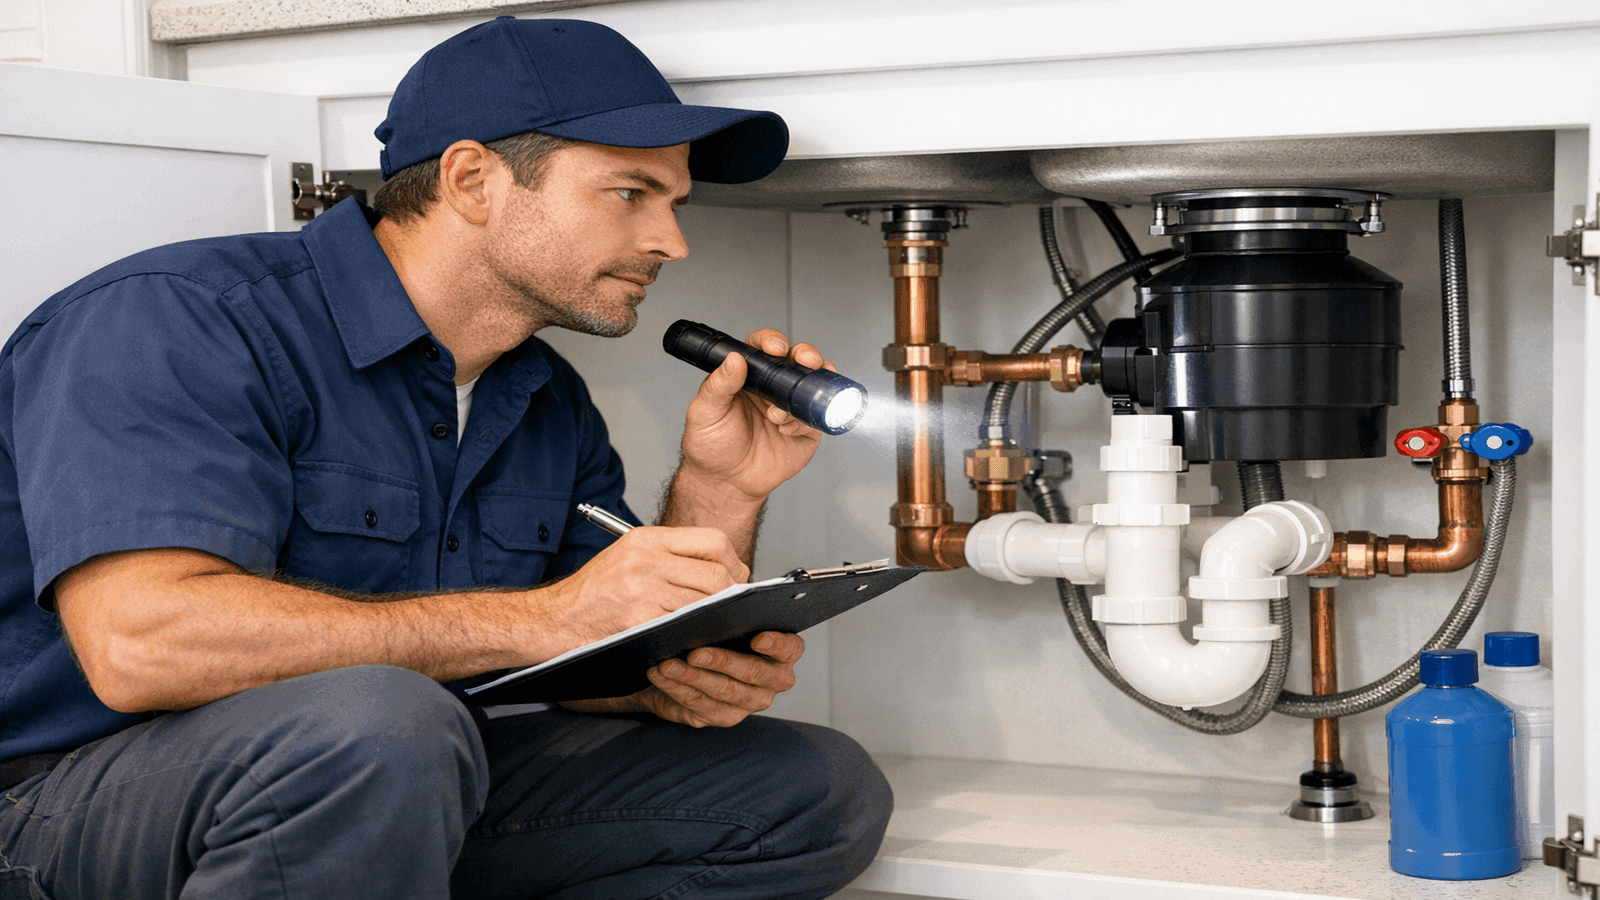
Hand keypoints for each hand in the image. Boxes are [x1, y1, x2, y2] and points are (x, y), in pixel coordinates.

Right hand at [537, 526, 748, 652]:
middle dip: (730, 595)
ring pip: (703, 605)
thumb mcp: (628, 556)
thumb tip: (723, 569)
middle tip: (730, 608)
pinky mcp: (638, 621)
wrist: (552, 618)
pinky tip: (688, 638)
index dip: (732, 561)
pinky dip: (692, 635)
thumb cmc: (593, 591)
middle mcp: (645, 560)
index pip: (713, 540)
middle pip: (715, 575)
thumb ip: (671, 556)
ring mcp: (642, 591)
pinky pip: (682, 628)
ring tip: (710, 624)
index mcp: (646, 539)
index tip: (735, 576)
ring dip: (712, 618)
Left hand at [563, 631, 804, 727]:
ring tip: (667, 663)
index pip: (790, 648)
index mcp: (783, 653)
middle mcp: (771, 681)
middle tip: (695, 651)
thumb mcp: (728, 620)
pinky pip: (699, 705)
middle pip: (751, 673)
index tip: (758, 636)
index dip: (776, 643)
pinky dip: (676, 688)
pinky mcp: (723, 716)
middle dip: (721, 661)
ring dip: (691, 677)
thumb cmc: (717, 633)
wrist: (690, 662)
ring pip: (722, 691)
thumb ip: (733, 614)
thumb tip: (717, 604)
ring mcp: (748, 703)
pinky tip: (660, 674)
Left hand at [677, 329, 829, 502]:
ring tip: (778, 415)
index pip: (763, 347)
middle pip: (797, 359)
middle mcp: (771, 387)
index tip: (775, 347)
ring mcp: (790, 407)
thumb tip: (733, 359)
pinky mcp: (804, 429)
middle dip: (806, 355)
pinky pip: (816, 416)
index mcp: (747, 376)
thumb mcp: (704, 413)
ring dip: (803, 393)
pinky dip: (803, 421)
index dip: (773, 341)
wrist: (726, 483)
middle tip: (804, 361)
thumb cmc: (711, 447)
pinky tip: (784, 431)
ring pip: (813, 384)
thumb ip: (718, 385)